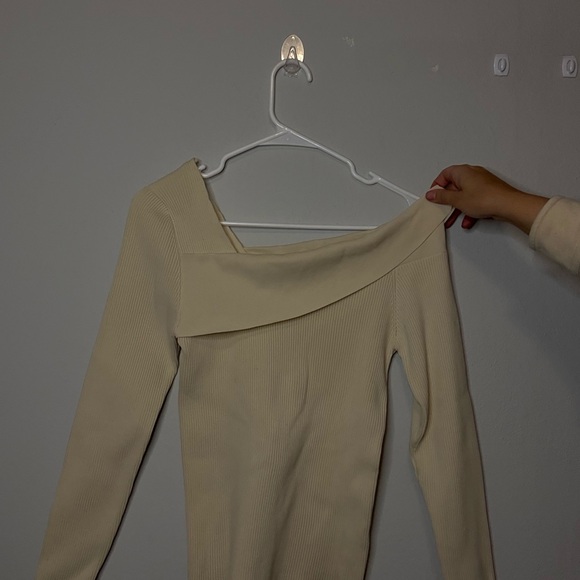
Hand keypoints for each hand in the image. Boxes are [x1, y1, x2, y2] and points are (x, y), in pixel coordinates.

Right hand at [425, 164, 548, 233]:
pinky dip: (469, 209)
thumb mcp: (457, 200)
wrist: (509, 205)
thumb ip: (442, 197)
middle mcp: (472, 174)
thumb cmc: (486, 198)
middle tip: (442, 209)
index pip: (444, 175)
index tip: (433, 196)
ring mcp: (481, 182)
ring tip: (454, 219)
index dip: (437, 186)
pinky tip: (468, 220)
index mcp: (463, 171)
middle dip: (448, 201)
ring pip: (464, 195)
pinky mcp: (488, 191)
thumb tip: (432, 194)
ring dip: (458, 208)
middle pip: (454, 186)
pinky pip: (473, 200)